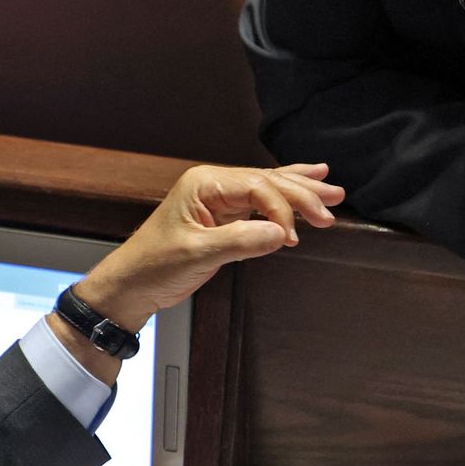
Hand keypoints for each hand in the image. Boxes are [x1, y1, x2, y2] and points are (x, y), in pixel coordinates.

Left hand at [50, 163, 342, 380]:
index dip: (281, 209)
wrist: (131, 284)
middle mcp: (212, 184)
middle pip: (268, 181)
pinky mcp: (223, 215)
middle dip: (302, 193)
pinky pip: (260, 201)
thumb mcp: (197, 255)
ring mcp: (218, 198)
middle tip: (332, 207)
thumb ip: (240, 241)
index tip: (294, 237)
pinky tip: (306, 182)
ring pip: (269, 187)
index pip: (257, 186)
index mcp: (203, 184)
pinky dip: (284, 198)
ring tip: (333, 189)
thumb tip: (281, 233)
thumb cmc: (154, 266)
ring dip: (301, 190)